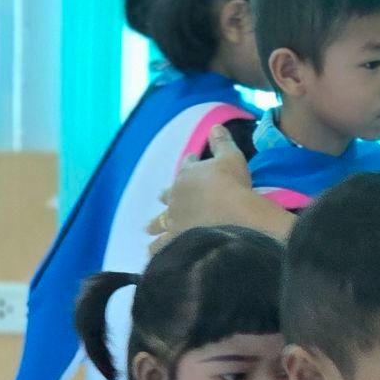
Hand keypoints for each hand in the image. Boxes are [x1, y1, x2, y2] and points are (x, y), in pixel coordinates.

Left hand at [149, 126, 270, 247]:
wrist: (231, 217)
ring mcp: (174, 220)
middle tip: (161, 196)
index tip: (192, 160)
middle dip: (166, 195)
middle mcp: (176, 197)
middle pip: (168, 194)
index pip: (188, 164)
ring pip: (160, 222)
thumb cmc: (232, 185)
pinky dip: (157, 249)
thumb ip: (222, 142)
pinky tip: (153, 253)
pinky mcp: (176, 241)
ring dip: (154, 225)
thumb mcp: (231, 158)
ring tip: (147, 230)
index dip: (191, 162)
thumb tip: (215, 126)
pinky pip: (163, 246)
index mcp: (188, 174)